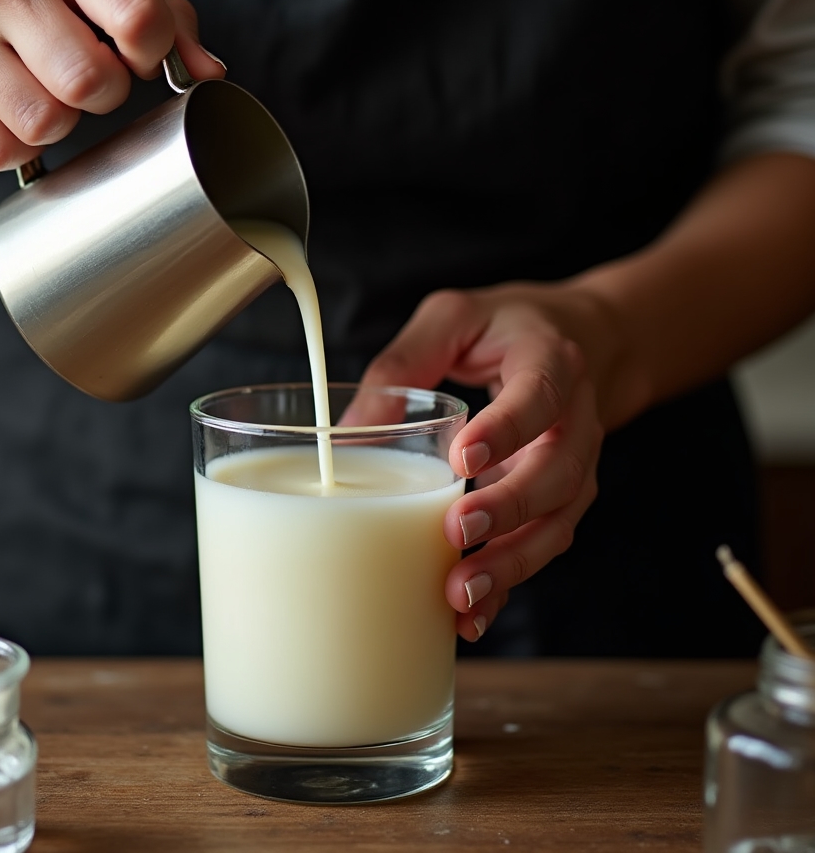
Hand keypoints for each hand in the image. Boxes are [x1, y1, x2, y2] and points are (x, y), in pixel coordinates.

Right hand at [0, 0, 224, 168]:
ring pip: (46, 125)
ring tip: (40, 88)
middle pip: (91, 84)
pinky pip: (1, 153)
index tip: (135, 56)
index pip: (141, 19)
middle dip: (102, 95)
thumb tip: (209, 75)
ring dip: (58, 123)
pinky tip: (5, 109)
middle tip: (83, 77)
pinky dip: (15, 146)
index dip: (152, 55)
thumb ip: (170, 22)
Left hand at [356, 285, 611, 641]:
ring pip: (559, 522)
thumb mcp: (453, 318)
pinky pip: (543, 547)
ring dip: (512, 562)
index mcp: (550, 361)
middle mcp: (575, 418)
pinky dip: (510, 583)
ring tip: (458, 593)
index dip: (507, 429)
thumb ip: (406, 360)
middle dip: (509, 508)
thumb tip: (350, 430)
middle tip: (456, 530)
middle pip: (558, 471)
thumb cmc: (505, 329)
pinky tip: (471, 615)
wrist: (584, 344)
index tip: (463, 459)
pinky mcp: (560, 501)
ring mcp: (576, 466)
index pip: (538, 395)